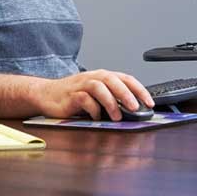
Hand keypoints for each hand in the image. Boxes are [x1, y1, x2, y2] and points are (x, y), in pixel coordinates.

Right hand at [32, 70, 154, 120]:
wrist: (46, 95)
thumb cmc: (74, 96)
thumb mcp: (96, 96)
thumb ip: (112, 100)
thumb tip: (133, 112)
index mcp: (103, 76)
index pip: (126, 78)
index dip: (139, 89)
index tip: (150, 102)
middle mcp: (93, 77)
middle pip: (113, 80)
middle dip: (126, 94)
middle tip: (136, 108)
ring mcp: (81, 85)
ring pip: (99, 87)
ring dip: (111, 102)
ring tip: (117, 116)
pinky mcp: (71, 95)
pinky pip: (84, 99)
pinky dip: (93, 109)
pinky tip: (96, 118)